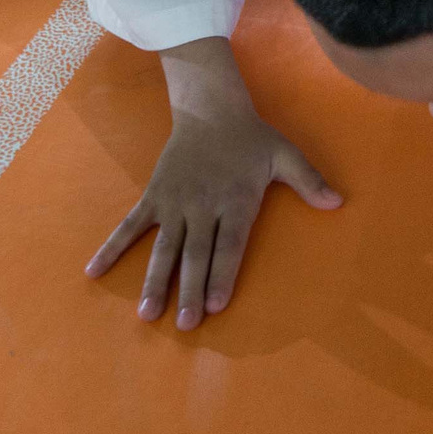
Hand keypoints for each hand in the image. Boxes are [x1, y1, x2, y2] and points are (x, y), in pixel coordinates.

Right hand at [85, 101, 341, 328]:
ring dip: (154, 282)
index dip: (221, 276)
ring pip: (163, 249)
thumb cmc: (251, 137)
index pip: (228, 246)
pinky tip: (94, 272)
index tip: (215, 306)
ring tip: (147, 314)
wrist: (209, 107)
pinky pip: (129, 226)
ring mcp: (174, 203)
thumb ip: (309, 181)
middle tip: (183, 326)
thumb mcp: (285, 155)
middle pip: (195, 255)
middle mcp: (203, 206)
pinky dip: (111, 248)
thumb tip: (338, 202)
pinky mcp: (153, 196)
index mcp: (235, 201)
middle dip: (189, 292)